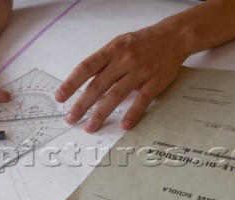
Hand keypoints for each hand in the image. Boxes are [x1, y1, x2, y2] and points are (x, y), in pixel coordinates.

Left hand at [56, 22, 185, 132]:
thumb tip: (84, 82)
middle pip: (98, 86)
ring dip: (101, 113)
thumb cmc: (143, 43)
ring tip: (90, 127)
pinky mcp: (155, 82)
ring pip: (116, 96)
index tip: (60, 97)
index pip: (86, 68)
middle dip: (82, 104)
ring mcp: (140, 72)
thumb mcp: (119, 44)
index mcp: (112, 50)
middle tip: (71, 119)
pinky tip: (124, 125)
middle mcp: (124, 60)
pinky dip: (132, 114)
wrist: (174, 37)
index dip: (71, 83)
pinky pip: (142, 100)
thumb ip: (104, 62)